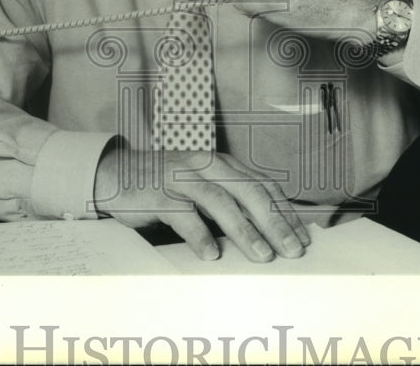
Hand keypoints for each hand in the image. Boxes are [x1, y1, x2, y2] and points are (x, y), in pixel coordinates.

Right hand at [93, 142, 310, 261]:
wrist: (116, 174)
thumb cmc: (168, 186)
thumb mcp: (204, 186)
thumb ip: (232, 201)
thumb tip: (270, 231)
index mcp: (222, 164)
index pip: (263, 185)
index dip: (285, 211)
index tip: (303, 237)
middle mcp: (206, 166)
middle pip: (248, 191)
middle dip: (274, 221)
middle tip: (292, 249)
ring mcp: (181, 178)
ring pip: (220, 201)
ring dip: (244, 230)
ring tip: (262, 255)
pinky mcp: (158, 195)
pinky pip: (183, 215)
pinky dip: (199, 235)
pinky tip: (212, 254)